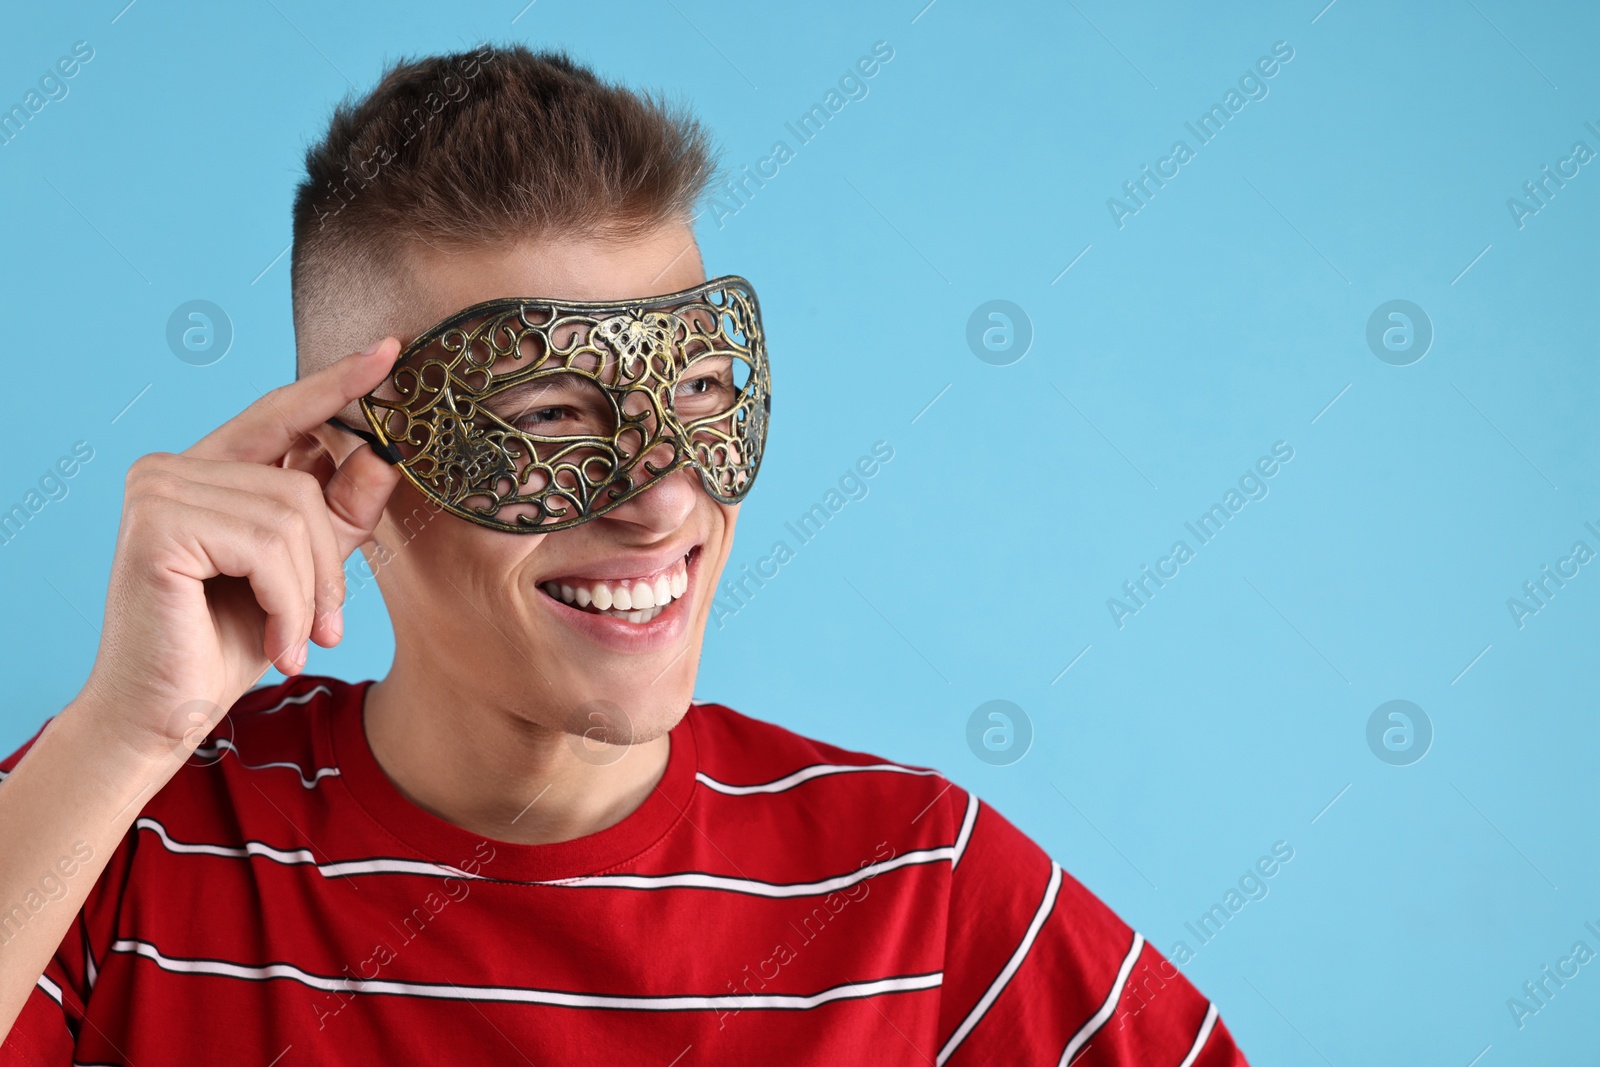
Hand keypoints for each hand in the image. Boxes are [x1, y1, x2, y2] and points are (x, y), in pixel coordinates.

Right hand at [75, 340, 402, 761]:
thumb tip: (385, 451)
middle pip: (302, 486)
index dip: (338, 383)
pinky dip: (288, 602)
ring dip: (310, 593)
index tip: (391, 350)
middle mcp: (172, 466)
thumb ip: (340, 512)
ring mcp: (158, 489)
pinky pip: (267, 547)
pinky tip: (277, 644)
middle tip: (326, 626)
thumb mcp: (304, 570)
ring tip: (297, 640)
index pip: (283, 414)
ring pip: (292, 517)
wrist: (164, 715)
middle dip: (329, 564)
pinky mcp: (157, 524)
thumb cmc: (229, 643)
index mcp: (206, 468)